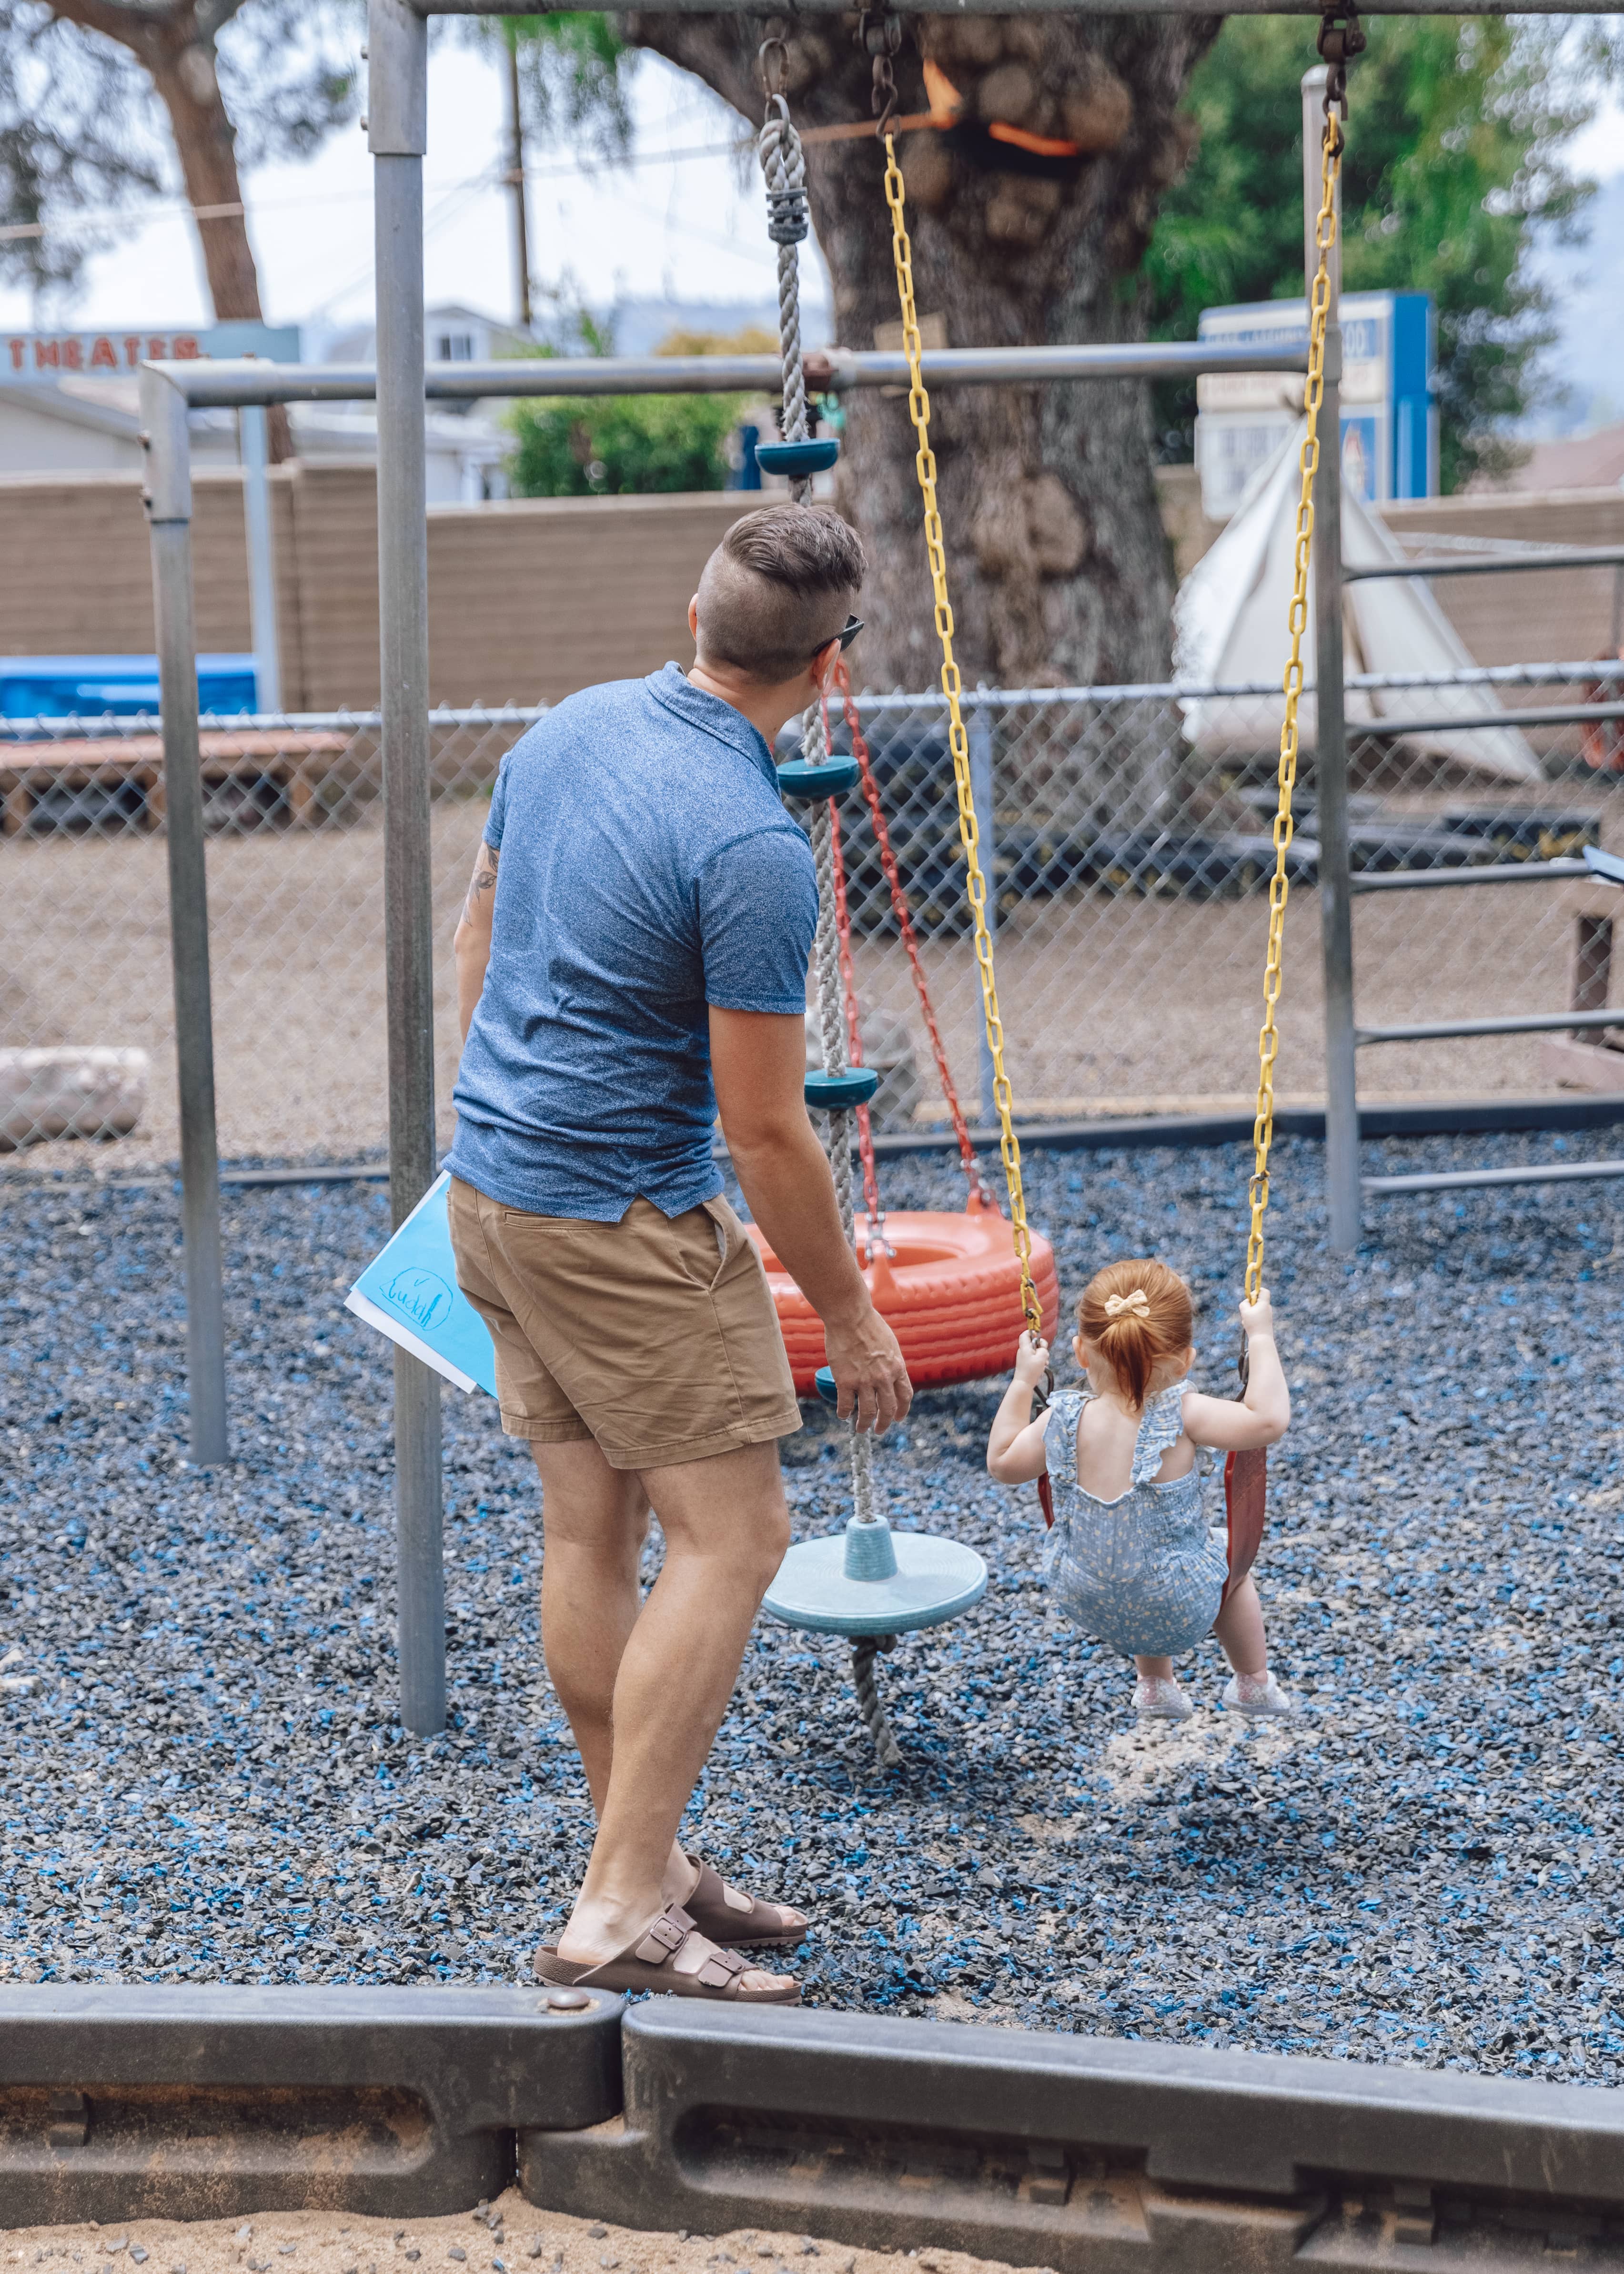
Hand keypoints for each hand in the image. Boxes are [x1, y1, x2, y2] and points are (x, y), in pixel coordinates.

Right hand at [822, 1301, 912, 1434]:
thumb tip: (889, 1371)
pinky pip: (846, 1404)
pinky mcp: (845, 1381)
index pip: (905, 1395)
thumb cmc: (868, 1324)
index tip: (898, 1418)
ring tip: (861, 1429)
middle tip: (879, 1430)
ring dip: (864, 1424)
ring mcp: (865, 1381)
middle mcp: (884, 1378)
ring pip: (867, 1412)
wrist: (850, 1316)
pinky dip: (844, 1413)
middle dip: (884, 1423)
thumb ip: (890, 1361)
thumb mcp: (890, 1344)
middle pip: (888, 1409)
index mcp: (897, 1367)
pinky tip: (843, 1415)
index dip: (902, 1410)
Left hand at [1012, 1332, 1049, 1388]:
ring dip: (1042, 1356)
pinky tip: (1042, 1367)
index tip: (1038, 1336)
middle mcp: (1023, 1351)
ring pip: (1036, 1352)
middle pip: (1034, 1343)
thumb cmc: (1031, 1371)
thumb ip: (1043, 1349)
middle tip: (1044, 1353)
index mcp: (1025, 1347)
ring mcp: (1025, 1358)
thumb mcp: (1041, 1357)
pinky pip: (1035, 1359)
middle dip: (1042, 1347)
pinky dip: (1040, 1361)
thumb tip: (1042, 1348)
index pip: (1025, 1334)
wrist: (1024, 1383)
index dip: (1032, 1332)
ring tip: (1043, 1363)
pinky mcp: (1027, 1363)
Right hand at [1239, 1289, 1274, 1338]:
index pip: (1263, 1291)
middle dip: (1249, 1304)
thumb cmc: (1253, 1325)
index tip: (1250, 1298)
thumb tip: (1246, 1302)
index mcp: (1264, 1304)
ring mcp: (1267, 1315)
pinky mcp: (1266, 1321)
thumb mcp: (1245, 1312)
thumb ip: (1244, 1304)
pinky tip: (1249, 1325)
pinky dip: (1251, 1319)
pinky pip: (1257, 1316)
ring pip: (1256, 1309)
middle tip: (1246, 1311)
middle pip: (1257, 1300)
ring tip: (1247, 1321)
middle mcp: (1267, 1308)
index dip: (1256, 1291)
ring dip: (1249, 1313)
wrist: (1262, 1339)